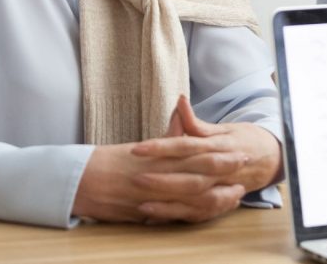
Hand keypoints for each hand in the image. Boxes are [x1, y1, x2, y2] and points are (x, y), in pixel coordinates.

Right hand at [72, 139, 246, 223]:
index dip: (220, 153)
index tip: (240, 150)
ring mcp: (152, 193)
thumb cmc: (111, 162)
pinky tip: (210, 212)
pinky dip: (194, 214)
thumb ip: (168, 135)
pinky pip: (174, 215)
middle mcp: (157, 172)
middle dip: (225, 170)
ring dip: (217, 195)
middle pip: (198, 172)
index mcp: (158, 154)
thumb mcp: (143, 147)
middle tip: (247, 166)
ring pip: (190, 196)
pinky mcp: (144, 212)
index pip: (195, 152)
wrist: (79, 180)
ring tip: (237, 193)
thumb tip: (182, 112)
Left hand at [130, 96, 282, 213]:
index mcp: (219, 146)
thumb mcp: (224, 128)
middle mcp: (221, 169)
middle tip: (135, 177)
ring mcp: (221, 189)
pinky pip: (197, 213)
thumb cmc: (244, 140)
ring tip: (141, 203)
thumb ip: (197, 121)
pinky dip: (177, 216)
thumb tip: (180, 101)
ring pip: (194, 198)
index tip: (138, 148)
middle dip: (162, 179)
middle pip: (190, 176)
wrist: (273, 159)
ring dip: (168, 202)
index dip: (162, 147)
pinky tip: (155, 216)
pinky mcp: (219, 203)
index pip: (187, 146)